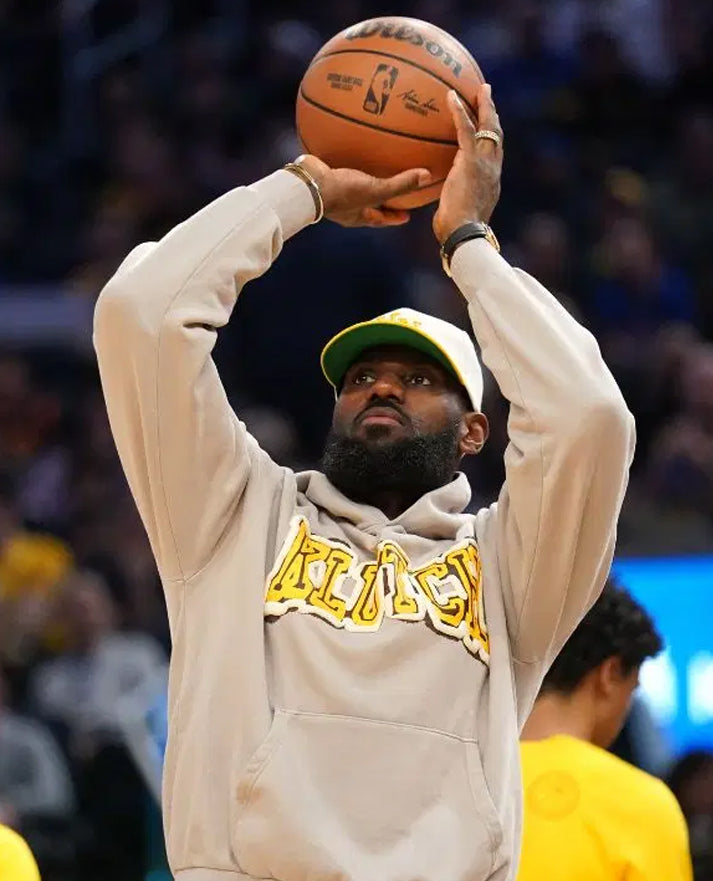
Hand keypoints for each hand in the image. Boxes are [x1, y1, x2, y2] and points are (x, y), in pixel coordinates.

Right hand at [296, 155, 430, 227]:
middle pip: (369, 204)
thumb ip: (401, 185)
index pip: (382, 219)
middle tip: (394, 193)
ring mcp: (333, 191)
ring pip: (354, 185)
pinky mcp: (324, 175)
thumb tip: (427, 176)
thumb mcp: (375, 191)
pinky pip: (340, 165)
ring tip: (374, 168)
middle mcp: (347, 207)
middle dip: (381, 200)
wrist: (306, 184)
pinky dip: (348, 158)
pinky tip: (352, 144)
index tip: (406, 216)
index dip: (394, 218)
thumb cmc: (342, 194)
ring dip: (364, 178)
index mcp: (359, 216)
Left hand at [432, 84, 503, 243]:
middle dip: (493, 113)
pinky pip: (466, 130)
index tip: (488, 124)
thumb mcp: (457, 212)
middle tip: (487, 95)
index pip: (494, 153)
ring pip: (488, 127)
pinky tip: (450, 97)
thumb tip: (443, 196)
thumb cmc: (457, 232)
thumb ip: (453, 198)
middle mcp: (493, 169)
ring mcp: (485, 164)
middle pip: (496, 134)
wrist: (464, 234)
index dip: (492, 136)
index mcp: (491, 181)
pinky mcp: (471, 162)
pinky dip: (459, 111)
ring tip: (478, 88)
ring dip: (484, 105)